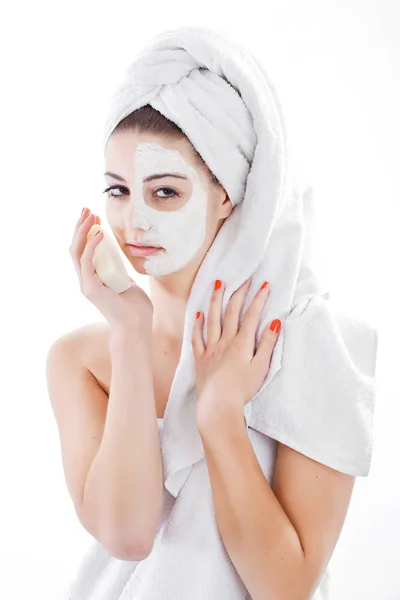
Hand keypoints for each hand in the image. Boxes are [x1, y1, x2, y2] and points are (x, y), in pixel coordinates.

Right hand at [69, 207, 153, 331]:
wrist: (137, 326)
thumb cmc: (136, 308)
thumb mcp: (128, 282)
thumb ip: (120, 272)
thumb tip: (120, 259)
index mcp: (93, 278)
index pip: (84, 250)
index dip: (87, 232)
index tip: (94, 216)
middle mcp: (85, 280)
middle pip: (76, 247)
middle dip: (80, 226)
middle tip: (86, 209)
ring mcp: (86, 284)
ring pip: (77, 251)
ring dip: (82, 231)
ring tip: (90, 215)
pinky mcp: (90, 288)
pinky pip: (87, 261)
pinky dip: (92, 246)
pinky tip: (100, 233)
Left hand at [191, 277, 280, 427]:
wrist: (218, 406)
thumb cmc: (243, 389)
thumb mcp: (261, 367)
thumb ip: (267, 343)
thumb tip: (275, 321)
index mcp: (241, 343)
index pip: (252, 315)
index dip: (259, 298)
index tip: (264, 284)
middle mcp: (225, 341)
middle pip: (231, 312)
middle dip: (238, 293)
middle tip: (243, 279)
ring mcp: (211, 349)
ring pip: (212, 319)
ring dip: (216, 300)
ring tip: (218, 284)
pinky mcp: (200, 359)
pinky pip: (197, 338)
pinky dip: (198, 325)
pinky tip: (199, 314)